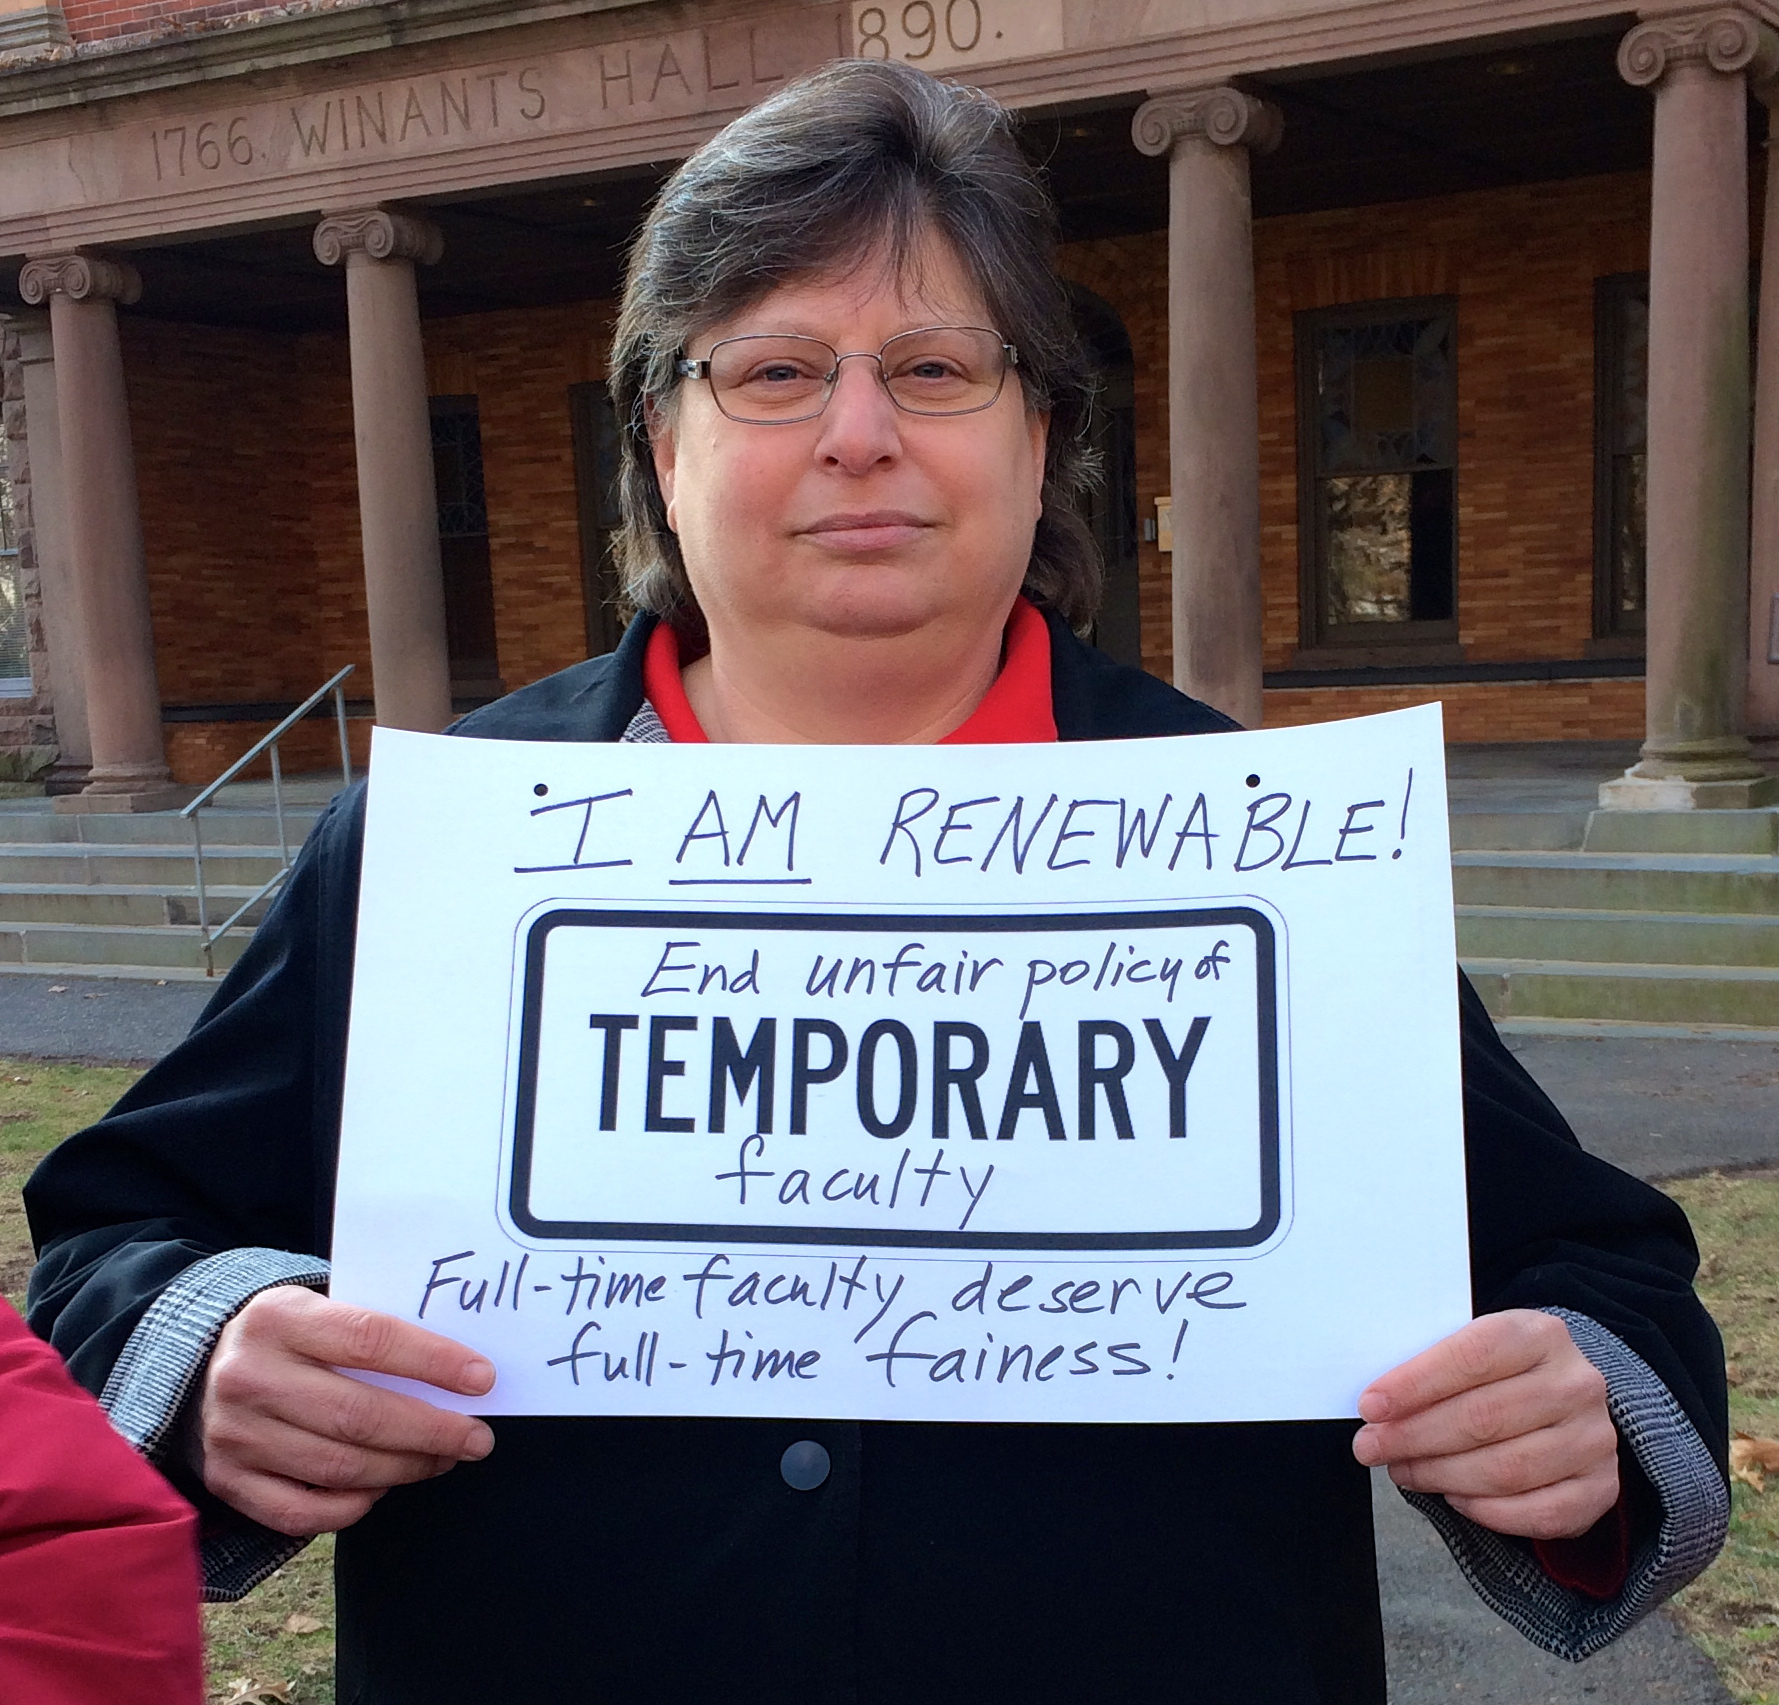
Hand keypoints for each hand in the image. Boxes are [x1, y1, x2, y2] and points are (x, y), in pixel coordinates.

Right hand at [193, 1286, 495, 1536]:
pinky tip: (385, 1486)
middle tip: (477, 1438)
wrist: (205, 1367)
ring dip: (404, 1468)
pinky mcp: (228, 1481)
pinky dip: (354, 1506)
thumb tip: (462, 1370)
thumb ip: (377, 1331)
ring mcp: (233, 1434)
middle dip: (432, 1431)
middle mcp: (248, 1376)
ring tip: (442, 1458)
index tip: (483, 1379)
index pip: (370, 1340)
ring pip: (338, 1467)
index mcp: (279, 1317)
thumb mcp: (321, 1309)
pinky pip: (303, 1513)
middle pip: (358, 1415)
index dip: (433, 1362)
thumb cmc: (294, 1336)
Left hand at [1352, 1310, 1618, 1540]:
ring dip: (1442, 1476)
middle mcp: (1576, 1384)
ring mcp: (1595, 1438)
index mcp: (1540, 1334)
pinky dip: (1489, 1512)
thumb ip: (1433, 1368)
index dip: (1415, 1384)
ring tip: (1404, 1471)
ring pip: (1507, 1468)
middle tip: (1372, 1447)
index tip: (1371, 1406)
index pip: (1471, 1356)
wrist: (1564, 1394)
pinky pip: (1540, 1511)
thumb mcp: (1473, 1348)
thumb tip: (1377, 1406)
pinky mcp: (1602, 1486)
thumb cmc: (1499, 1372)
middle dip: (1415, 1436)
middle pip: (1484, 1418)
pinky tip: (1454, 1499)